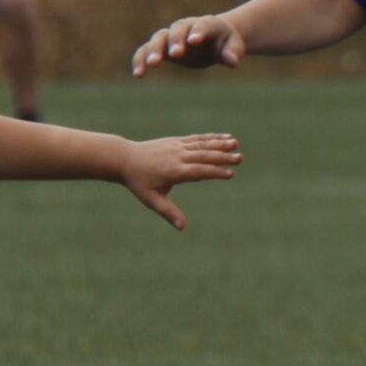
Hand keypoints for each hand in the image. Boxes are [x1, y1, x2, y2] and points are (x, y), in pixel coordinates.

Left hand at [120, 134, 242, 228]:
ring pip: (202, 145)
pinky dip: (211, 137)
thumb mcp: (151, 200)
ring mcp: (177, 147)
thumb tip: (182, 227)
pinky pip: (197, 139)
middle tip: (240, 158)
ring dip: (220, 144)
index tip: (230, 174)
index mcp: (173, 171)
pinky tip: (225, 137)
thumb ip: (168, 212)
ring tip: (236, 143)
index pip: (198, 172)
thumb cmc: (138, 182)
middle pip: (203, 156)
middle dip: (223, 157)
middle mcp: (177, 157)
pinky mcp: (176, 141)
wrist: (124, 158)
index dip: (215, 172)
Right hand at [131, 15, 246, 75]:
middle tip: (175, 54)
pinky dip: (141, 59)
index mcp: (207, 24)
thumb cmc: (226, 41)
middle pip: (177, 30)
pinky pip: (147, 51)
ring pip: (158, 39)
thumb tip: (233, 61)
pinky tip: (138, 74)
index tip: (194, 40)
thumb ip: (233, 52)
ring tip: (151, 65)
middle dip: (175, 41)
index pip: (202, 25)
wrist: (215, 38)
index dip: (198, 31)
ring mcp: (172, 36)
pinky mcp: (163, 48)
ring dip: (153, 51)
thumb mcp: (235, 46)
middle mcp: (186, 27)